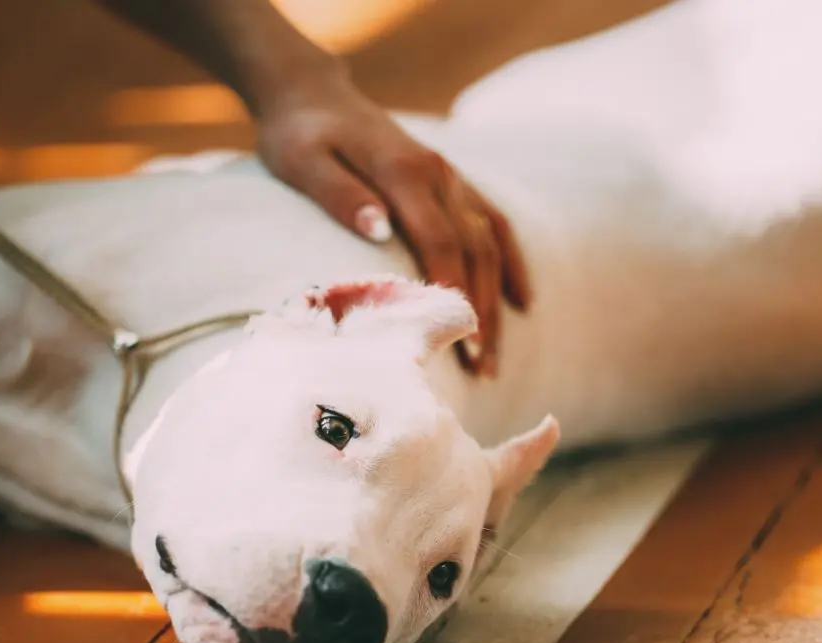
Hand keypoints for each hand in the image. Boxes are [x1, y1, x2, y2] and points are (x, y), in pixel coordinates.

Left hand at [253, 72, 530, 376]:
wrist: (309, 94)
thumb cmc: (297, 135)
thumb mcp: (302, 161)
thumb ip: (339, 194)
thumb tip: (378, 230)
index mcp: (404, 171)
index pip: (441, 241)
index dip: (453, 290)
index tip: (461, 338)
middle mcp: (438, 173)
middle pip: (474, 250)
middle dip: (482, 312)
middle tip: (484, 370)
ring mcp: (450, 175)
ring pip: (490, 242)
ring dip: (498, 299)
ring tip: (493, 356)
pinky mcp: (451, 180)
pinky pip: (493, 222)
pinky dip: (512, 262)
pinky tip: (525, 302)